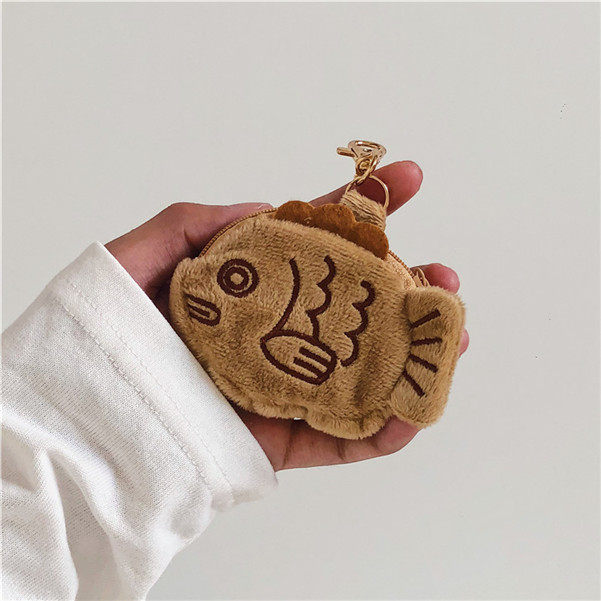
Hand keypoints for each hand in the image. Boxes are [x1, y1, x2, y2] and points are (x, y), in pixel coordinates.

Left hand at [106, 161, 468, 470]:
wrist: (88, 412)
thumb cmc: (109, 330)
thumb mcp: (141, 256)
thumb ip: (195, 222)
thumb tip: (267, 208)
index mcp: (257, 291)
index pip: (320, 244)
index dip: (366, 210)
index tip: (408, 179)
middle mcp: (281, 335)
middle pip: (357, 307)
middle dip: (409, 287)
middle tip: (444, 276)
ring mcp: (288, 387)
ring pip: (366, 371)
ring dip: (418, 356)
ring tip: (454, 337)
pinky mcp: (283, 441)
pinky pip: (344, 441)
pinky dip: (386, 431)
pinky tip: (419, 411)